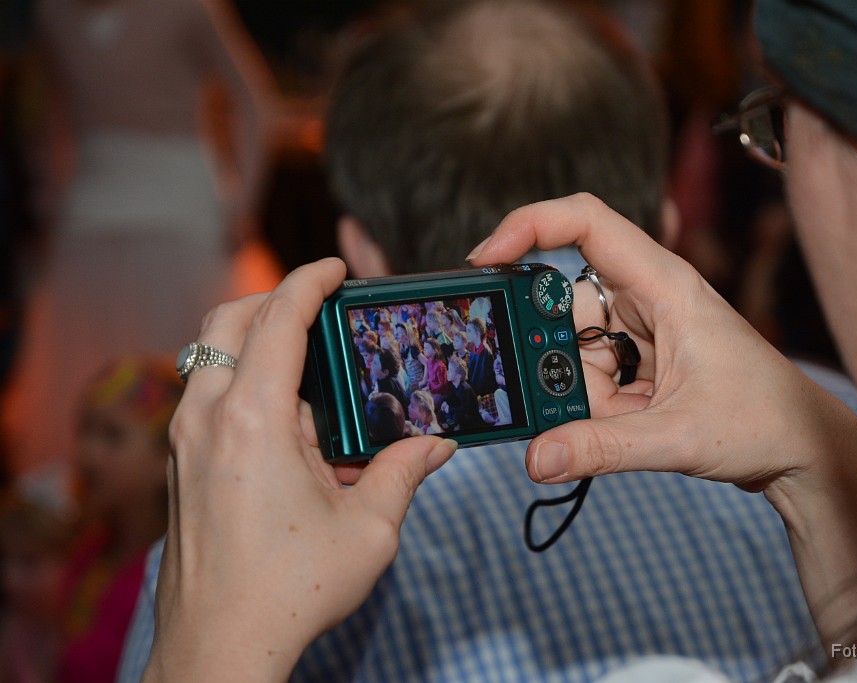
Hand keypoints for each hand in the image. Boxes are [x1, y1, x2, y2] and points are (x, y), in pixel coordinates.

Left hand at [143, 259, 456, 682]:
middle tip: (316, 304)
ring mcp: (184, 442)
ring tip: (315, 376)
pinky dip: (245, 387)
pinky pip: (209, 399)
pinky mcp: (181, 466)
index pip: (276, 320)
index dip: (308, 281)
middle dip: (271, 299)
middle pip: (226, 322)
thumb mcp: (369, 528)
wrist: (219, 648)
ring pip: (212, 359)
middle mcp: (206, 419)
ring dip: (258, 347)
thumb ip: (405, 472)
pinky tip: (291, 427)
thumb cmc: (289, 590)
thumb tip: (438, 444)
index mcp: (252, 420)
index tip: (332, 266)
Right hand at [469, 194, 848, 489]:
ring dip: (585, 394)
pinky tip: (634, 423)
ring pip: (574, 346)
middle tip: (569, 398)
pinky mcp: (640, 359)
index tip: (485, 258)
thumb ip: (601, 448)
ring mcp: (643, 329)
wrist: (803, 450)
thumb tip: (535, 457)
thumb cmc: (764, 421)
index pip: (587, 222)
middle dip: (557, 354)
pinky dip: (596, 406)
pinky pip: (590, 373)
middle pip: (566, 301)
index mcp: (665, 285)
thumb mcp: (677, 436)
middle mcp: (650, 297)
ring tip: (632, 421)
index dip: (529, 225)